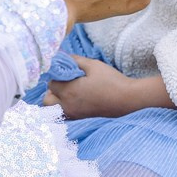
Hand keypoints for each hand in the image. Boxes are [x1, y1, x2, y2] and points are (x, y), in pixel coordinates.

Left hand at [42, 57, 173, 118]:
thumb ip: (74, 60)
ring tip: (68, 93)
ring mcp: (74, 115)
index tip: (64, 72)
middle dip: (51, 91)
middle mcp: (68, 106)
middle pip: (47, 100)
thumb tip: (62, 56)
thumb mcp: (93, 65)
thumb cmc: (112, 81)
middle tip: (63, 83)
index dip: (55, 76)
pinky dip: (64, 110)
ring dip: (56, 102)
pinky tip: (75, 101)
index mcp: (69, 91)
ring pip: (54, 111)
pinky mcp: (81, 120)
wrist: (129, 100)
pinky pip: (64, 116)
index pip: (51, 83)